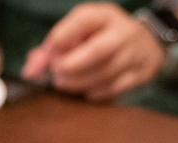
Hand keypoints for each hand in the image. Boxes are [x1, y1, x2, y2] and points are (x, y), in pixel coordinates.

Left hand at [20, 3, 165, 101]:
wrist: (147, 46)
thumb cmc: (103, 38)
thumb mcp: (82, 33)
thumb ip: (53, 48)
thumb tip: (31, 69)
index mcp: (105, 16)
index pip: (83, 19)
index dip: (62, 36)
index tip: (47, 51)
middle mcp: (123, 32)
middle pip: (98, 50)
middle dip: (73, 65)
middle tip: (56, 74)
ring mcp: (134, 54)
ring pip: (105, 72)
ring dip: (80, 82)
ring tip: (63, 84)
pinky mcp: (139, 74)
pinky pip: (115, 88)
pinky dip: (95, 92)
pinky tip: (84, 91)